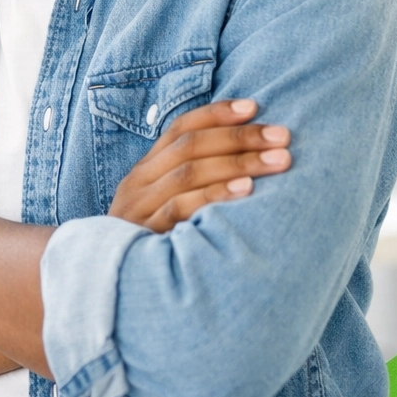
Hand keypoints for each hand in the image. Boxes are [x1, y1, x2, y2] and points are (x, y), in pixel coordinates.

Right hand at [108, 98, 290, 232]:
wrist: (114, 289)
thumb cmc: (155, 245)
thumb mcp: (163, 208)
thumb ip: (191, 184)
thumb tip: (245, 157)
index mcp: (145, 170)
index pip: (179, 129)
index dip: (216, 114)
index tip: (255, 107)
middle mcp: (139, 182)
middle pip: (190, 146)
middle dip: (240, 137)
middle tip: (282, 137)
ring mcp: (140, 207)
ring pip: (189, 171)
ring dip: (238, 162)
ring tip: (278, 160)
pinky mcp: (146, 234)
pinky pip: (181, 207)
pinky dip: (215, 194)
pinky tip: (247, 190)